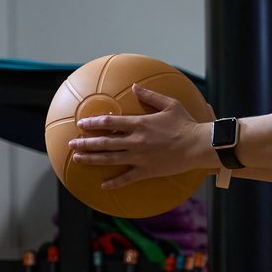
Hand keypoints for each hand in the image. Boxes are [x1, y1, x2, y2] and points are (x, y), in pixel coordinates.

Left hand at [69, 85, 213, 189]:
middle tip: (72, 143)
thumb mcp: (170, 105)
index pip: (109, 122)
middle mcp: (135, 141)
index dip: (93, 123)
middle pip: (104, 142)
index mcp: (139, 124)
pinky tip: (103, 185)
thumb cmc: (187, 124)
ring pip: (110, 159)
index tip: (81, 124)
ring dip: (92, 159)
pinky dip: (114, 183)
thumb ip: (150, 95)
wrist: (199, 146)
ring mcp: (140, 157)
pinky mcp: (147, 170)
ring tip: (78, 158)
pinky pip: (127, 178)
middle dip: (85, 143)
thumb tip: (135, 86)